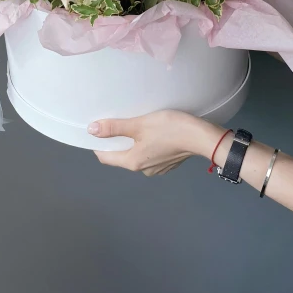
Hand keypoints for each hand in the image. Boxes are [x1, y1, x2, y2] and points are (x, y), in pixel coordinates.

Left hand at [88, 110, 210, 175]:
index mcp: (133, 162)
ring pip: (137, 154)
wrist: (201, 136)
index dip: (98, 144)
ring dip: (134, 142)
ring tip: (136, 125)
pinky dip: (147, 144)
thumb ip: (115, 127)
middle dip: (117, 141)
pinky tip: (153, 132)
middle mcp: (143, 170)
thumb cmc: (168, 129)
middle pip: (122, 155)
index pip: (105, 157)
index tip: (98, 130)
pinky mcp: (168, 163)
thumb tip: (91, 130)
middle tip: (116, 122)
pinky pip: (150, 154)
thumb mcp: (139, 124)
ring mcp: (157, 168)